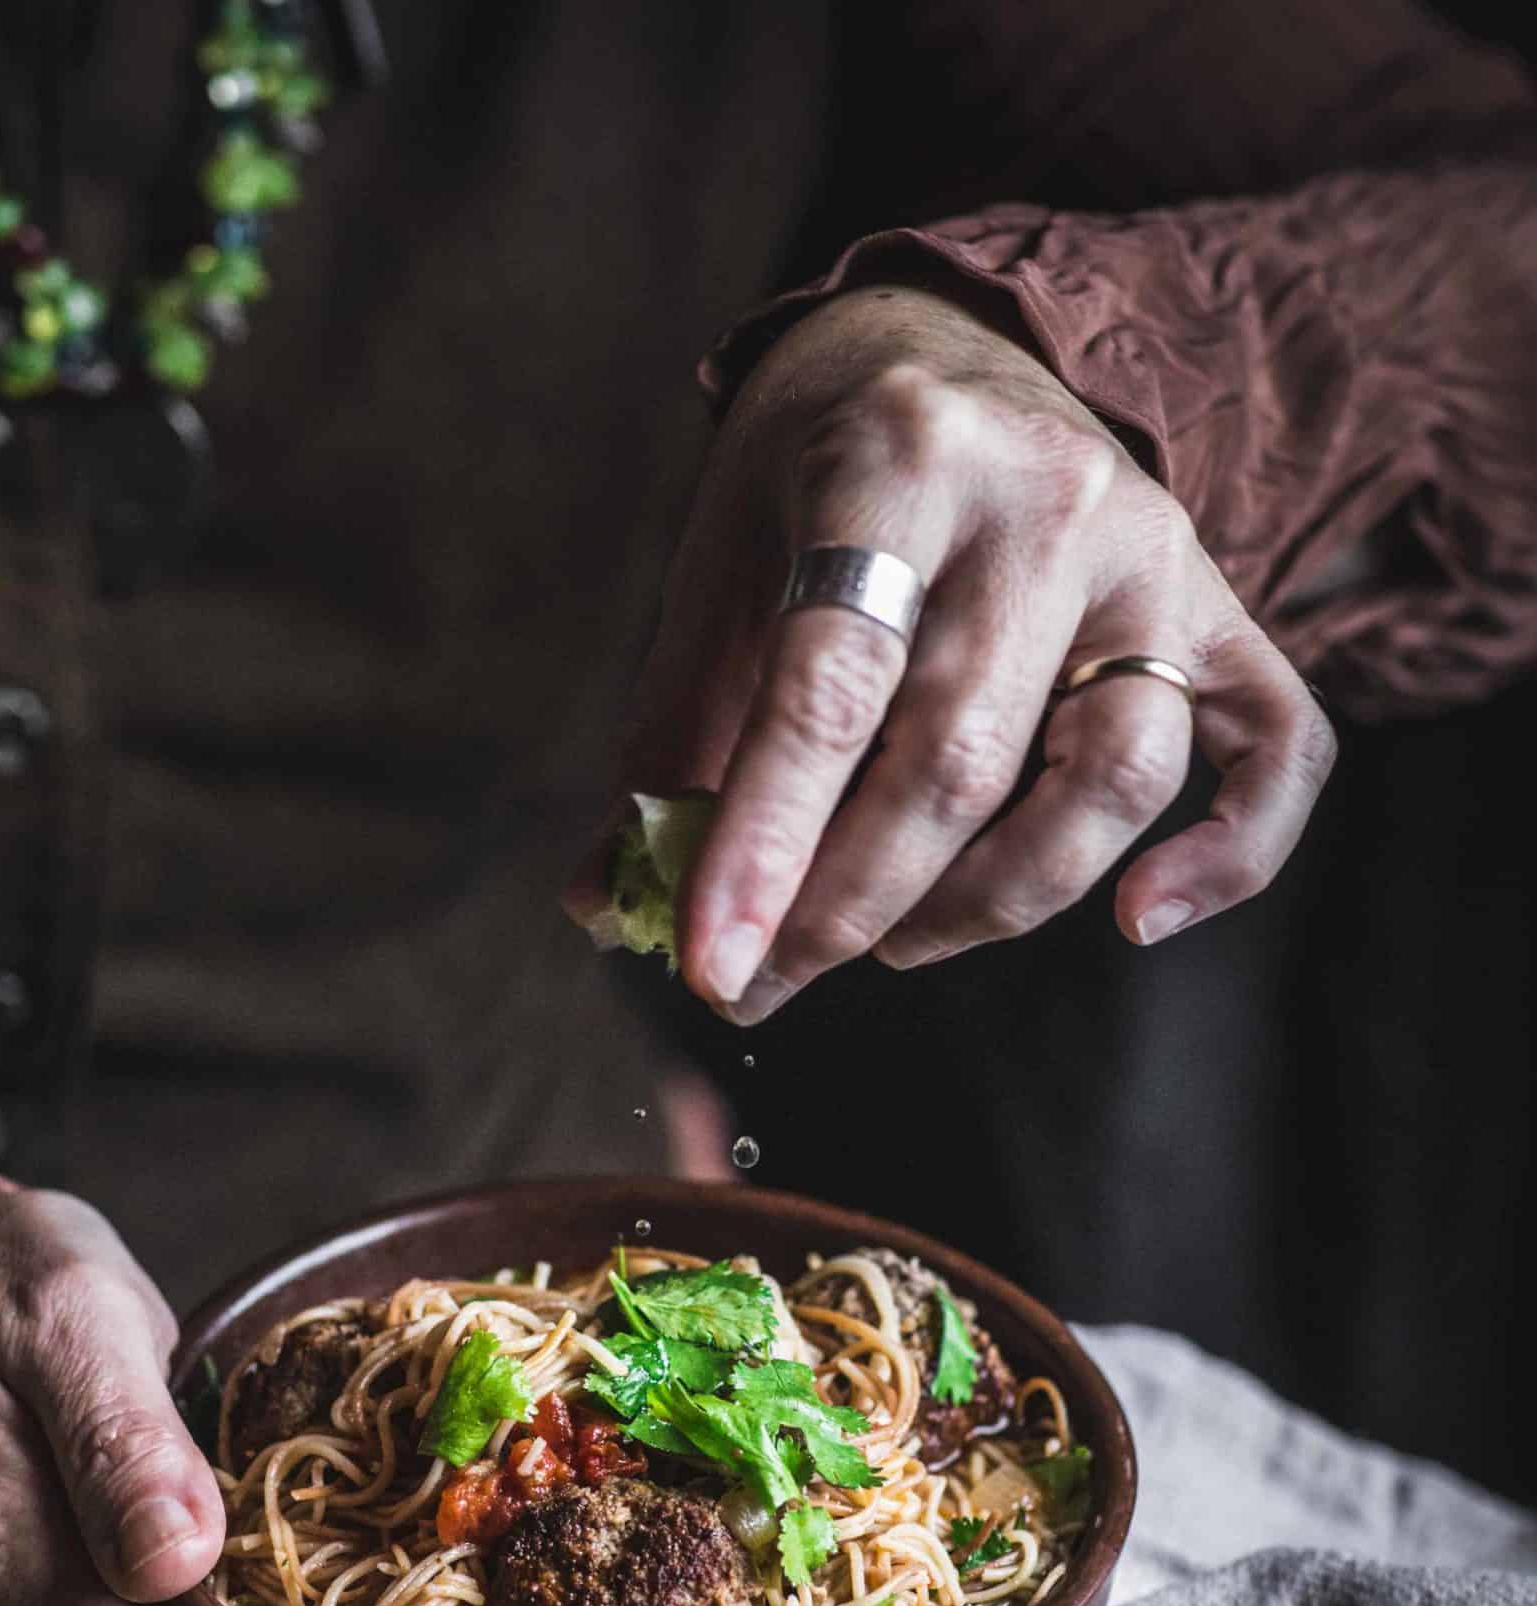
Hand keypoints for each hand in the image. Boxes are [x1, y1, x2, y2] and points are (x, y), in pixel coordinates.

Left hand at [597, 284, 1336, 1021]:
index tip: (710, 967)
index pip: (830, 689)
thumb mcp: (719, 571)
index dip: (764, 846)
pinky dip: (1230, 856)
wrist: (941, 348)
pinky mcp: (1224, 607)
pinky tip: (1139, 923)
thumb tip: (603, 904)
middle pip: (962, 760)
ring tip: (892, 942)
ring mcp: (1154, 552)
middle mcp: (1046, 499)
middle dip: (849, 906)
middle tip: (769, 981)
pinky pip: (1280, 750)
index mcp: (895, 460)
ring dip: (990, 903)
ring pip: (1113, 776)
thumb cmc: (810, 481)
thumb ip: (674, 738)